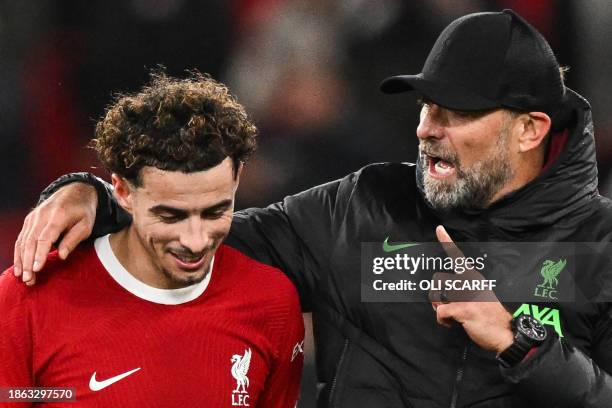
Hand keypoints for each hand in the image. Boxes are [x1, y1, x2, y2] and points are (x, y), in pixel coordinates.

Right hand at [14, 183, 97, 284]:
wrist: (74, 191)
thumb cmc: (83, 211)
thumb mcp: (86, 224)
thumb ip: (73, 239)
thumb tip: (62, 256)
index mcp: (57, 216)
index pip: (45, 238)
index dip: (40, 254)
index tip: (37, 269)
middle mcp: (41, 216)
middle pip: (30, 241)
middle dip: (28, 262)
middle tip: (29, 280)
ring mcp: (33, 217)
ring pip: (22, 241)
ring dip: (21, 260)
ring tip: (23, 278)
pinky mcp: (29, 220)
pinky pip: (21, 238)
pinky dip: (19, 253)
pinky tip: (19, 267)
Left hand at [431, 225, 513, 353]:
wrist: (507, 333)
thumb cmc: (491, 317)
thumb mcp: (480, 296)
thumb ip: (464, 290)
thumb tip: (445, 293)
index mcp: (474, 277)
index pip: (458, 256)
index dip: (446, 241)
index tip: (439, 229)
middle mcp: (469, 283)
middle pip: (437, 279)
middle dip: (436, 294)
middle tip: (446, 306)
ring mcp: (466, 295)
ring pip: (435, 295)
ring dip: (438, 307)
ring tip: (450, 315)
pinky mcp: (463, 309)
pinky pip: (440, 312)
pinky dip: (442, 320)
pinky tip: (452, 324)